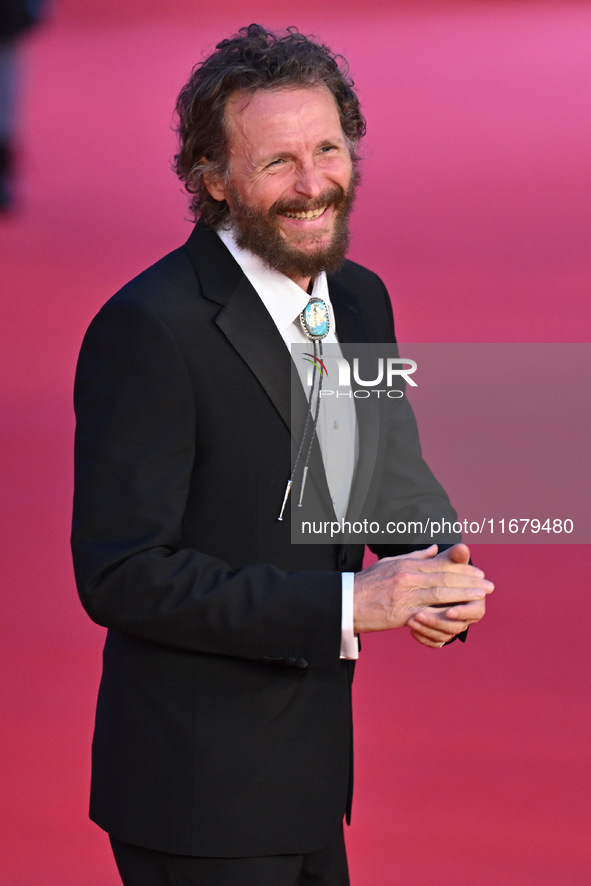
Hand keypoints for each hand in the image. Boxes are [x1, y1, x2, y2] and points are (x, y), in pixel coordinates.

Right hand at [353, 543, 492, 634]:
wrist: (346, 602)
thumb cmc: (367, 583)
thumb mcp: (390, 563)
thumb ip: (414, 556)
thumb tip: (434, 549)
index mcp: (406, 565)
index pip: (440, 565)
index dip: (461, 569)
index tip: (478, 572)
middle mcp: (407, 578)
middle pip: (444, 578)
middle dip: (469, 582)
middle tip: (488, 585)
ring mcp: (405, 597)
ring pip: (440, 594)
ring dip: (464, 595)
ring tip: (481, 597)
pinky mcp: (401, 615)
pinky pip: (427, 615)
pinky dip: (445, 616)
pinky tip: (459, 616)